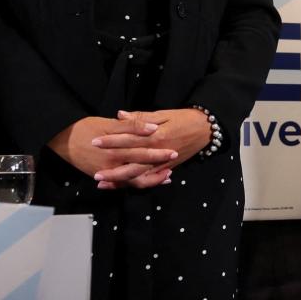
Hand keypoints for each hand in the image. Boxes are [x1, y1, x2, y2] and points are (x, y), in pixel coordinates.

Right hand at [47, 115, 178, 188]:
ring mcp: (107, 172)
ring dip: (150, 179)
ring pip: (133, 180)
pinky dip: (135, 182)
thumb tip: (152, 128)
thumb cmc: (87, 128)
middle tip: (174, 166)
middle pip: (140, 170)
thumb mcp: (109, 124)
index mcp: (117, 149)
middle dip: (158, 168)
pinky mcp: (103, 176)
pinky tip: (146, 180)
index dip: (159, 153)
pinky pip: (122, 183)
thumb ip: (132, 126)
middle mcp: (113, 164)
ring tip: (166, 177)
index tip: (174, 152)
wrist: (62, 139)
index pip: (142, 153)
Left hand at [90, 109, 210, 188]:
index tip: (95, 141)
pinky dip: (135, 183)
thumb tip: (120, 115)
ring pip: (138, 175)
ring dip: (120, 180)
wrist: (205, 128)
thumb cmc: (184, 118)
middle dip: (112, 168)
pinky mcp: (167, 168)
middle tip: (94, 172)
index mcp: (156, 135)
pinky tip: (121, 185)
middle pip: (131, 163)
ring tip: (103, 183)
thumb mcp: (164, 114)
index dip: (111, 141)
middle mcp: (158, 152)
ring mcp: (163, 162)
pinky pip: (149, 179)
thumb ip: (141, 117)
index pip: (129, 139)